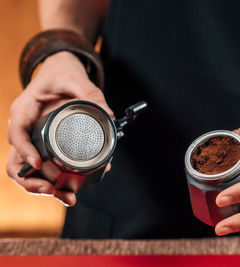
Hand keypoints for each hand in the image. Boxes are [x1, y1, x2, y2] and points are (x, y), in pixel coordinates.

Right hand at [6, 51, 112, 205]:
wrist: (62, 72)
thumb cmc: (62, 74)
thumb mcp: (76, 78)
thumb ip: (91, 93)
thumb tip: (109, 114)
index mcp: (25, 110)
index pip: (17, 134)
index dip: (25, 151)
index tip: (38, 164)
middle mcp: (25, 128)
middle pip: (17, 161)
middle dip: (32, 181)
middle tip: (53, 190)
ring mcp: (34, 140)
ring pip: (30, 171)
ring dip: (45, 187)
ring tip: (68, 197)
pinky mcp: (46, 146)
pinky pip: (46, 168)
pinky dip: (57, 181)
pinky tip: (75, 190)